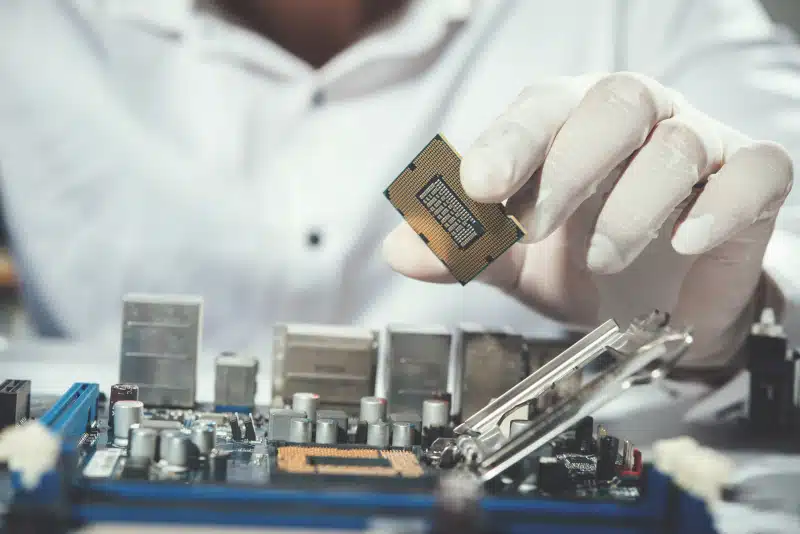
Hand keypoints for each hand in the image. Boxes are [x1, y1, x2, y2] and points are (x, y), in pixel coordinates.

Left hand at [383, 73, 792, 367]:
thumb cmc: (583, 260)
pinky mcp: (749, 183)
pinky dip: (720, 206)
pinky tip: (685, 241)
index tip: (476, 189)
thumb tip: (400, 250)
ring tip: (600, 258)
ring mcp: (699, 146)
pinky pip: (754, 174)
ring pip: (678, 143)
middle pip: (614, 103)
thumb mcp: (514, 259)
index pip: (541, 109)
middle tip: (533, 225)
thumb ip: (464, 249)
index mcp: (572, 123)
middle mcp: (638, 121)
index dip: (508, 144)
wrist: (657, 304)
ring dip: (633, 204)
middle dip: (568, 164)